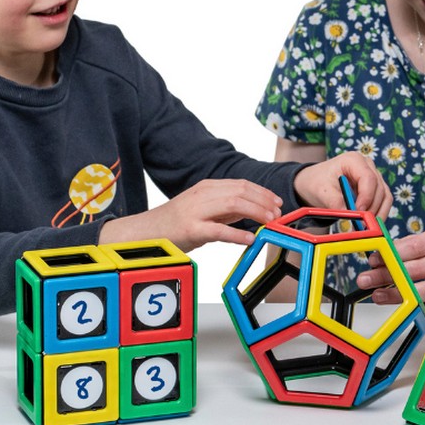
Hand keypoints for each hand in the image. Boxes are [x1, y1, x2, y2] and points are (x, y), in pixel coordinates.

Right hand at [99, 179, 282, 251]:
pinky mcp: (192, 229)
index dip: (263, 193)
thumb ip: (225, 208)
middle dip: (264, 202)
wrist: (147, 232)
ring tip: (269, 222)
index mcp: (207, 187)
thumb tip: (252, 210)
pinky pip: (219, 230)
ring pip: (234, 205)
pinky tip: (250, 239)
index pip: (242, 185)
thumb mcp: (202, 208)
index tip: (277, 202)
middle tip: (278, 213)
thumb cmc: (175, 222)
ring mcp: (196, 211)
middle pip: (241, 192)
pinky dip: (238, 234)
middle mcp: (203, 195)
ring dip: (256, 213)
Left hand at [294, 152, 390, 217]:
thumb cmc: (317, 182)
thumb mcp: (321, 191)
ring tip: (365, 227)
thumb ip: (335, 202)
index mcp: (354, 160)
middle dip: (372, 209)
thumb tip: (350, 216)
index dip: (366, 197)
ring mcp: (374, 176)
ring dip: (378, 214)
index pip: (368, 178)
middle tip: (362, 225)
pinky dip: (378, 214)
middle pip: (379, 189)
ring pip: (385, 197)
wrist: (316, 183)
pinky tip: (368, 224)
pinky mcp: (376, 188)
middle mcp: (368, 166)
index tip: (359, 212)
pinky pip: (383, 202)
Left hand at [357, 224, 424, 313]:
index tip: (373, 261)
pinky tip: (408, 307)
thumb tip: (378, 258)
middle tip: (366, 280)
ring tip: (378, 296)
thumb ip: (406, 247)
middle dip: (388, 276)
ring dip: (398, 295)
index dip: (391, 255)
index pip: (415, 246)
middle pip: (417, 269)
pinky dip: (423, 307)